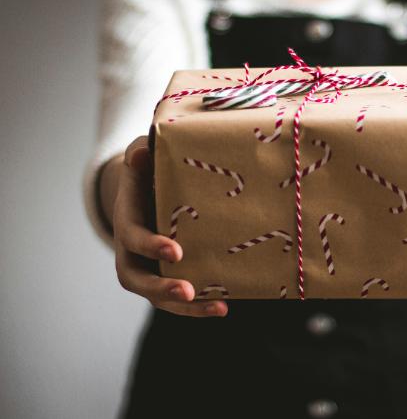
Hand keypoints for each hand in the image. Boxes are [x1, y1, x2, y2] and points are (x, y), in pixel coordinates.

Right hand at [112, 136, 227, 316]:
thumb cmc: (148, 171)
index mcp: (127, 221)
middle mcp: (131, 251)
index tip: (176, 251)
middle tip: (187, 291)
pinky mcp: (166, 275)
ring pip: (157, 296)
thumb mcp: (142, 156)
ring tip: (218, 307)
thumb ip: (141, 154)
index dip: (151, 246)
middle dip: (161, 287)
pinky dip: (198, 306)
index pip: (132, 238)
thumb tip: (142, 153)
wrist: (146, 190)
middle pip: (136, 279)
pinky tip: (224, 306)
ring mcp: (148, 267)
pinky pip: (177, 298)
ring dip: (185, 307)